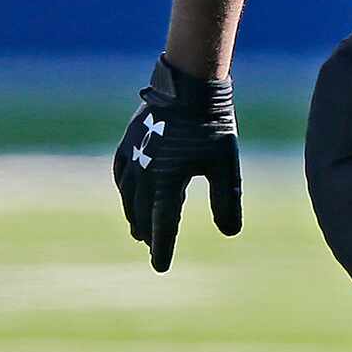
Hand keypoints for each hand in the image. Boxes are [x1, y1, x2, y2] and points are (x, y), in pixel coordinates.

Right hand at [113, 56, 241, 271]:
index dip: (162, 247)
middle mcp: (145, 172)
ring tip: (138, 229)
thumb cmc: (211, 125)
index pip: (163, 224)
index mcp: (167, 182)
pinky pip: (121, 172)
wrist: (190, 85)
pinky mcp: (130, 139)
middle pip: (141, 212)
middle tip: (152, 247)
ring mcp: (133, 154)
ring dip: (133, 214)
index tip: (160, 267)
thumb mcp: (225, 165)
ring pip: (127, 195)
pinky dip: (124, 188)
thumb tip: (230, 233)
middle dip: (147, 232)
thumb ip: (226, 200)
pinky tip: (127, 191)